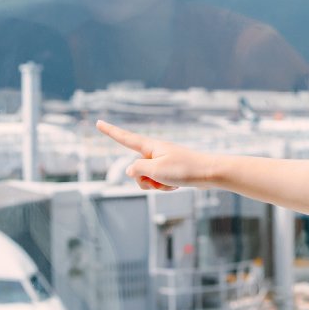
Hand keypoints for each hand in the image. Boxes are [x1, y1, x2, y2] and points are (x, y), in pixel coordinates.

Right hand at [95, 120, 212, 190]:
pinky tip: (177, 185)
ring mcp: (162, 162)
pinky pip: (159, 183)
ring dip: (156, 185)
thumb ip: (137, 170)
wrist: (210, 173)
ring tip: (171, 182)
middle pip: (135, 170)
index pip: (125, 138)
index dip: (110, 131)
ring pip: (146, 179)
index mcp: (151, 146)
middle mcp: (155, 152)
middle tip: (160, 179)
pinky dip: (165, 187)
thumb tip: (130, 171)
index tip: (98, 122)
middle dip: (143, 180)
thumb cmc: (184, 169)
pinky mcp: (170, 171)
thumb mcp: (155, 170)